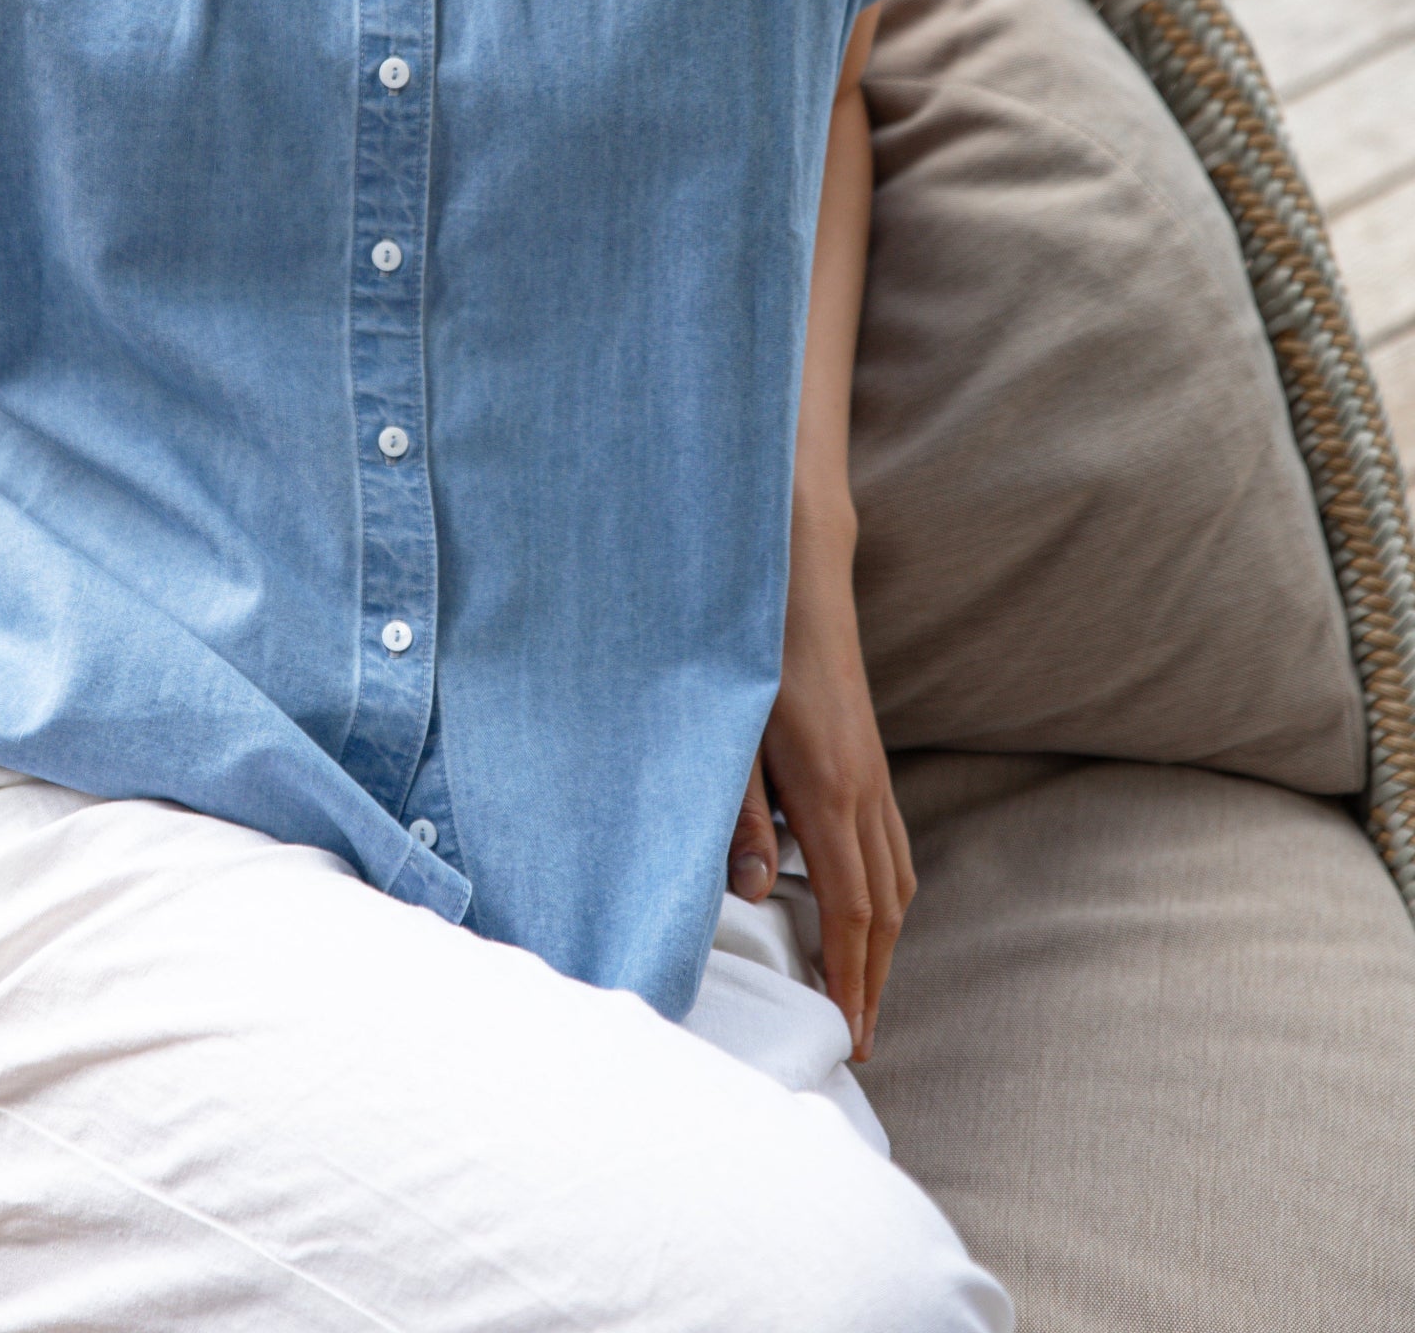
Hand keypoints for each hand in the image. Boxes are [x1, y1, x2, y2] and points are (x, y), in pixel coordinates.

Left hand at [743, 578, 914, 1062]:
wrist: (798, 583)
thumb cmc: (753, 655)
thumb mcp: (729, 737)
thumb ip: (738, 818)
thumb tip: (754, 896)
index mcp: (828, 791)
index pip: (848, 909)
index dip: (848, 977)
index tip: (848, 1033)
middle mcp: (864, 791)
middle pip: (882, 909)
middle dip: (873, 979)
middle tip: (862, 1042)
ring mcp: (875, 776)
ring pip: (895, 880)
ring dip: (884, 944)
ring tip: (866, 994)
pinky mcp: (870, 762)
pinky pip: (891, 848)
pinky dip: (886, 897)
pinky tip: (868, 912)